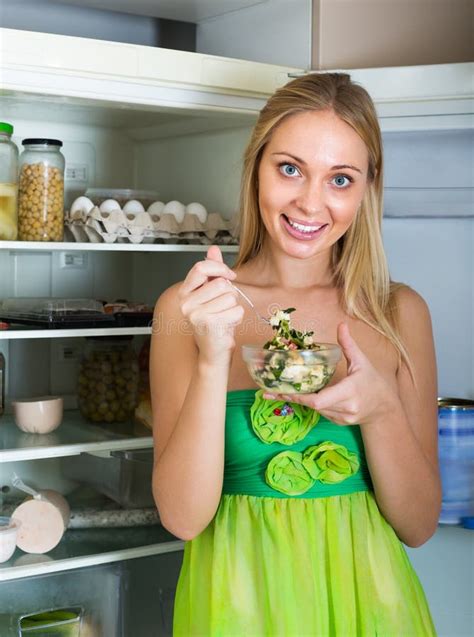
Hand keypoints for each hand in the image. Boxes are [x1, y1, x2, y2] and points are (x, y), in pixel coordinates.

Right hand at [178, 245, 243, 365]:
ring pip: (230, 297)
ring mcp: (195, 314)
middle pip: (220, 283)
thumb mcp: (212, 293)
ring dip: (234, 307)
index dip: (219, 268)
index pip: (200, 267)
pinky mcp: (208, 324)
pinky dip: (237, 318)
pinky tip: (227, 325)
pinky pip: (236, 311)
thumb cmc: (214, 321)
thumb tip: (213, 249)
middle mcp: (186, 303)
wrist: (214, 351)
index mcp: (184, 292)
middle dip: (230, 293)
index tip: (230, 276)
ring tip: (224, 317)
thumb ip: (212, 271)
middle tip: (223, 307)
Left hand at [263, 323, 399, 425]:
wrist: (386, 408)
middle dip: (291, 398)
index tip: (283, 392)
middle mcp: (345, 408)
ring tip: (277, 393)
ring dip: (299, 401)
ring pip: (315, 410)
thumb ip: (349, 344)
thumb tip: (341, 324)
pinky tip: (298, 396)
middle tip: (268, 393)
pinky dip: (311, 404)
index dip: (300, 397)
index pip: (319, 400)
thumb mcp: (362, 361)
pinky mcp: (339, 422)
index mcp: (349, 392)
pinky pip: (321, 413)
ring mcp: (342, 418)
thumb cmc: (374, 382)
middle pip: (313, 405)